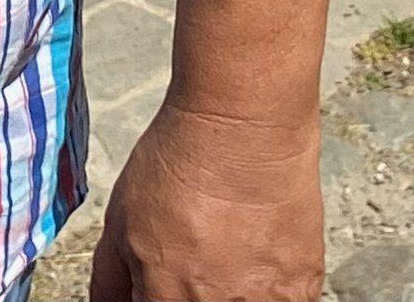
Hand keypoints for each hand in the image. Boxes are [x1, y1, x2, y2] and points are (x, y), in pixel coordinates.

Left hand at [89, 98, 325, 300]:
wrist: (245, 128)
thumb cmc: (183, 165)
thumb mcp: (119, 221)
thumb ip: (111, 280)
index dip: (155, 295)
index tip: (163, 281)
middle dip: (192, 291)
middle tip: (199, 256)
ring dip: (233, 289)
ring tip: (229, 250)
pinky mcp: (303, 290)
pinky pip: (281, 301)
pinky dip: (268, 284)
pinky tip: (257, 249)